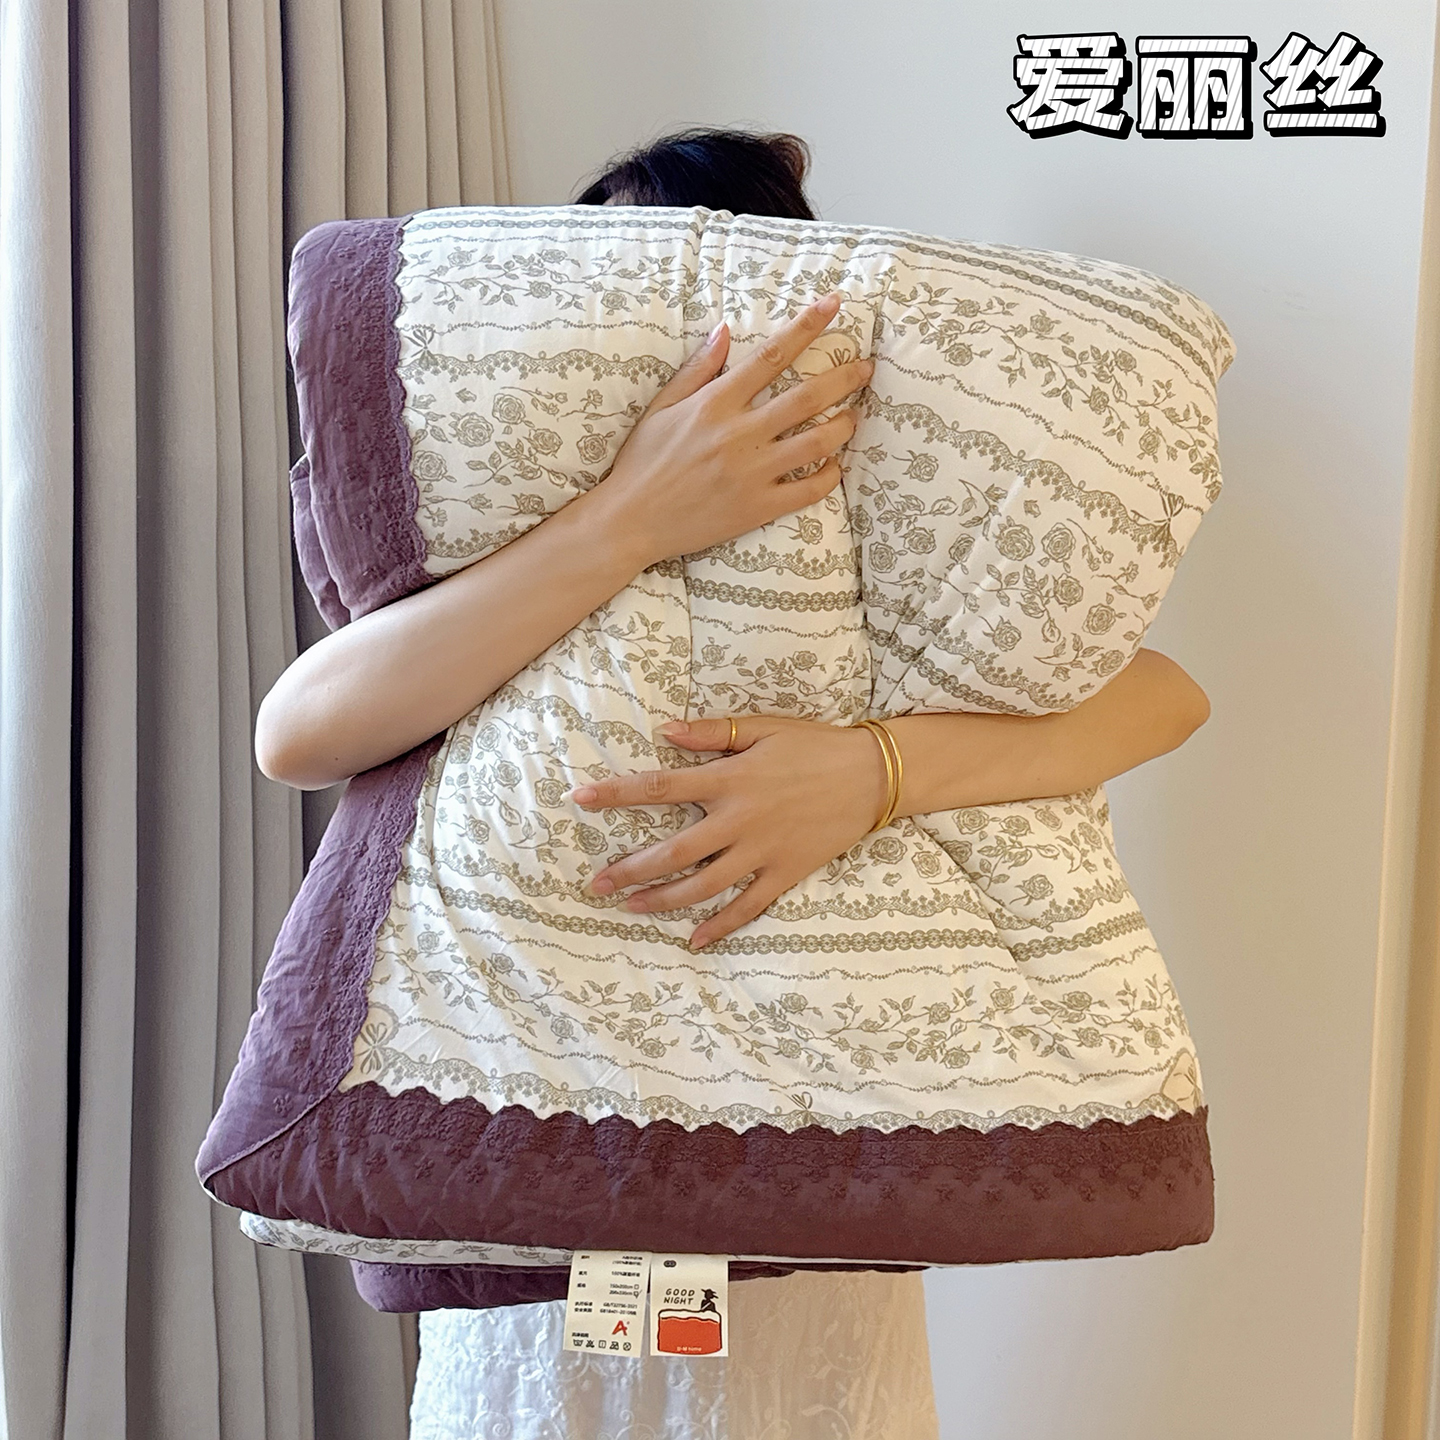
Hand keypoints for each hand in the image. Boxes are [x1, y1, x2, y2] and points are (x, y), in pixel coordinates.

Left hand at [568, 715, 886, 949]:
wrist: (873, 775)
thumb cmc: (814, 744)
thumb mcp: (763, 728)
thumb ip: (713, 733)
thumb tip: (667, 732)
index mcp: (730, 779)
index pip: (661, 788)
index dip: (617, 793)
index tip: (580, 799)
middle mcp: (740, 820)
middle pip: (673, 852)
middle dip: (630, 869)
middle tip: (596, 883)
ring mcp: (762, 852)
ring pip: (703, 885)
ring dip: (663, 900)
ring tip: (630, 907)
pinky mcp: (785, 873)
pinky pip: (748, 906)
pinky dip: (721, 925)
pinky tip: (695, 940)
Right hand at [593, 294, 873, 567]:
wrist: (631, 521)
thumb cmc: (643, 462)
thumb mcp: (662, 407)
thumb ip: (698, 369)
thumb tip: (725, 330)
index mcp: (715, 404)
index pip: (771, 355)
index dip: (807, 327)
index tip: (834, 305)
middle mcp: (738, 434)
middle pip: (807, 397)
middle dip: (844, 377)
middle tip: (866, 368)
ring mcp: (751, 473)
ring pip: (816, 442)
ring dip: (843, 426)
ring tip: (853, 417)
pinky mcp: (758, 507)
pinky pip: (807, 490)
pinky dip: (829, 476)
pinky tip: (834, 466)